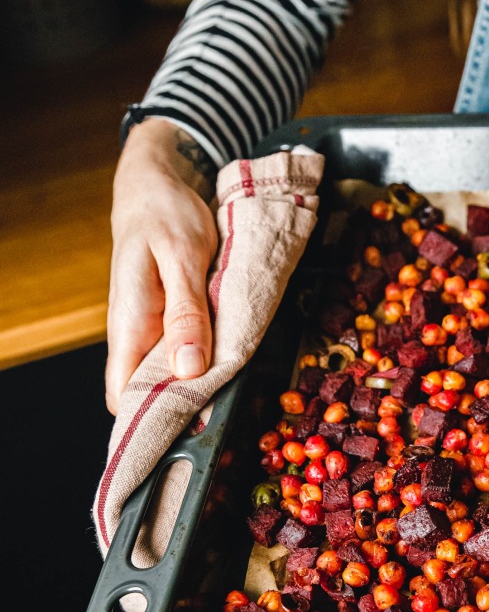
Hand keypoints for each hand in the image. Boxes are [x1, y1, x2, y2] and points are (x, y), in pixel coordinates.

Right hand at [106, 119, 218, 413]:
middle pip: (152, 394)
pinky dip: (209, 358)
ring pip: (173, 375)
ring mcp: (152, 329)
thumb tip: (190, 369)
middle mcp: (135, 334)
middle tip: (232, 413)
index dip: (153, 421)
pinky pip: (187, 352)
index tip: (196, 429)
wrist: (159, 183)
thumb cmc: (165, 214)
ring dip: (204, 383)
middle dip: (187, 409)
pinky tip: (234, 357)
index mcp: (129, 324)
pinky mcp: (171, 320)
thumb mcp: (182, 257)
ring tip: (240, 388)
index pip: (124, 397)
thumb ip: (185, 312)